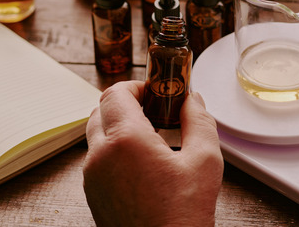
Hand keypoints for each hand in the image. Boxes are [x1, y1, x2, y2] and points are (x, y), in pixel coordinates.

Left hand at [83, 81, 222, 226]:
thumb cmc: (183, 217)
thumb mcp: (205, 161)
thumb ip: (199, 121)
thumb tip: (194, 100)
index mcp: (125, 141)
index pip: (115, 93)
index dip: (136, 85)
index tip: (156, 90)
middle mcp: (101, 156)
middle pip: (100, 109)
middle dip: (126, 103)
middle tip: (155, 110)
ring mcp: (93, 177)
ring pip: (96, 134)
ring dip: (119, 126)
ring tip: (153, 137)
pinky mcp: (94, 194)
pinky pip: (97, 159)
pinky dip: (114, 149)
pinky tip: (144, 163)